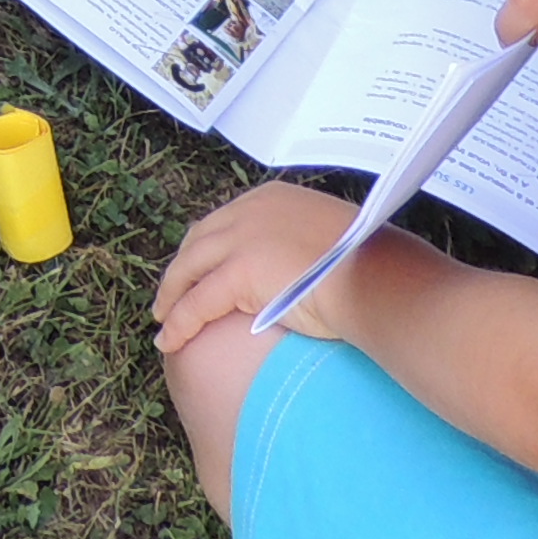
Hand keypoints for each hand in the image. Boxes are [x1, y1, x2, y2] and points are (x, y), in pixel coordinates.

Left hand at [152, 179, 372, 354]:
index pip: (224, 222)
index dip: (205, 248)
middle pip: (199, 241)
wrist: (374, 278)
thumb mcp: (330, 239)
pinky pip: (196, 303)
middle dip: (181, 270)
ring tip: (164, 320)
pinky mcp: (237, 273)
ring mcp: (241, 239)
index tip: (197, 268)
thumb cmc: (367, 264)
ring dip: (172, 297)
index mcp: (272, 198)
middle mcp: (250, 211)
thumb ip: (303, 245)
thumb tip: (303, 267)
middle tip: (170, 296)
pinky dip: (179, 323)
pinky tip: (169, 340)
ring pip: (190, 270)